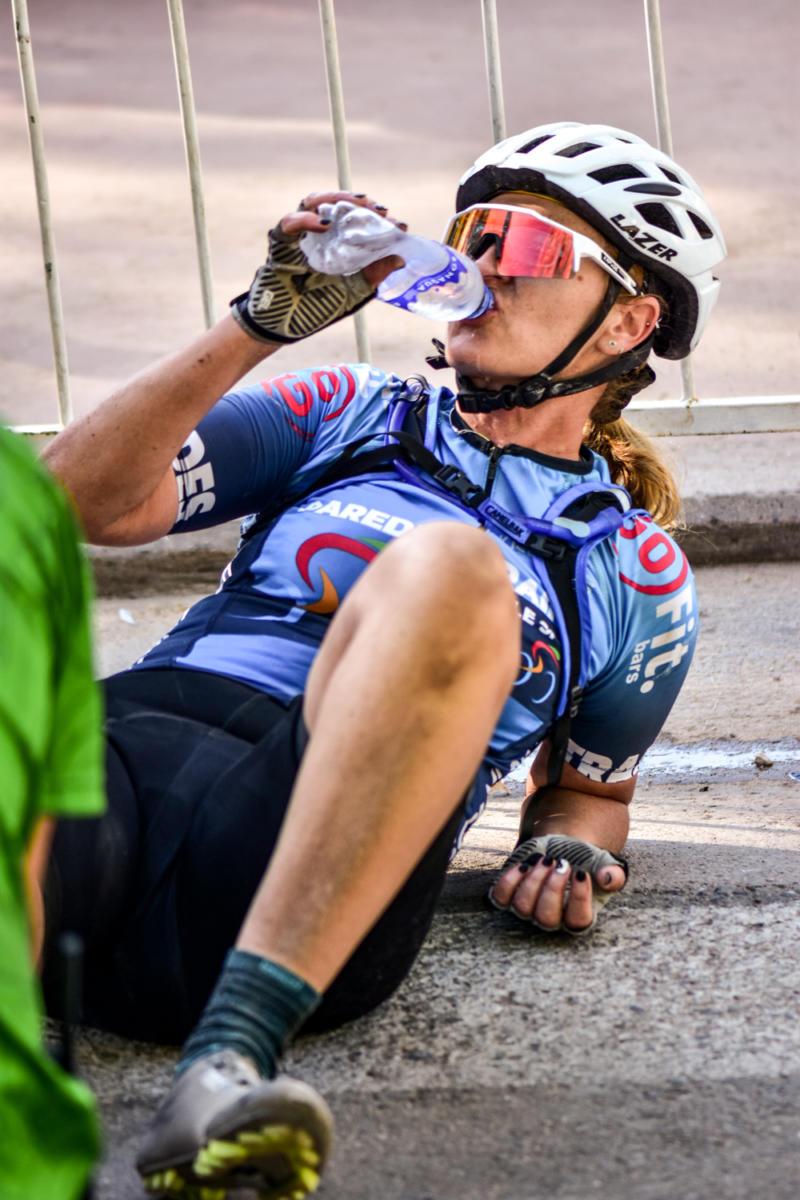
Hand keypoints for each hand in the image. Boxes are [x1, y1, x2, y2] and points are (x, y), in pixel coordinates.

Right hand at [231, 191, 404, 344]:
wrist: (284, 325)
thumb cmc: (316, 310)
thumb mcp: (352, 293)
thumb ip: (373, 275)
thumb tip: (400, 258)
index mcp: (338, 245)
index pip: (358, 222)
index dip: (378, 220)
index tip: (398, 224)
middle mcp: (319, 235)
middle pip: (339, 206)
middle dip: (361, 203)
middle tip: (379, 209)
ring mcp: (300, 235)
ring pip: (316, 202)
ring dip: (336, 198)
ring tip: (357, 204)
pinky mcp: (281, 241)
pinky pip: (290, 222)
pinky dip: (306, 219)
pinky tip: (324, 222)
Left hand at [487, 833, 627, 935]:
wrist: (561, 846)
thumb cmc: (585, 859)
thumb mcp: (603, 864)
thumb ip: (612, 873)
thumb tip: (609, 879)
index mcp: (577, 916)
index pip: (578, 921)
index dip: (579, 899)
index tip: (581, 872)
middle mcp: (551, 919)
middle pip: (546, 918)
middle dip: (553, 888)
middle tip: (561, 863)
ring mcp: (527, 910)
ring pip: (523, 907)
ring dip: (533, 880)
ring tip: (546, 859)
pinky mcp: (509, 896)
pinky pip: (501, 896)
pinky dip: (510, 880)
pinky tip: (525, 864)